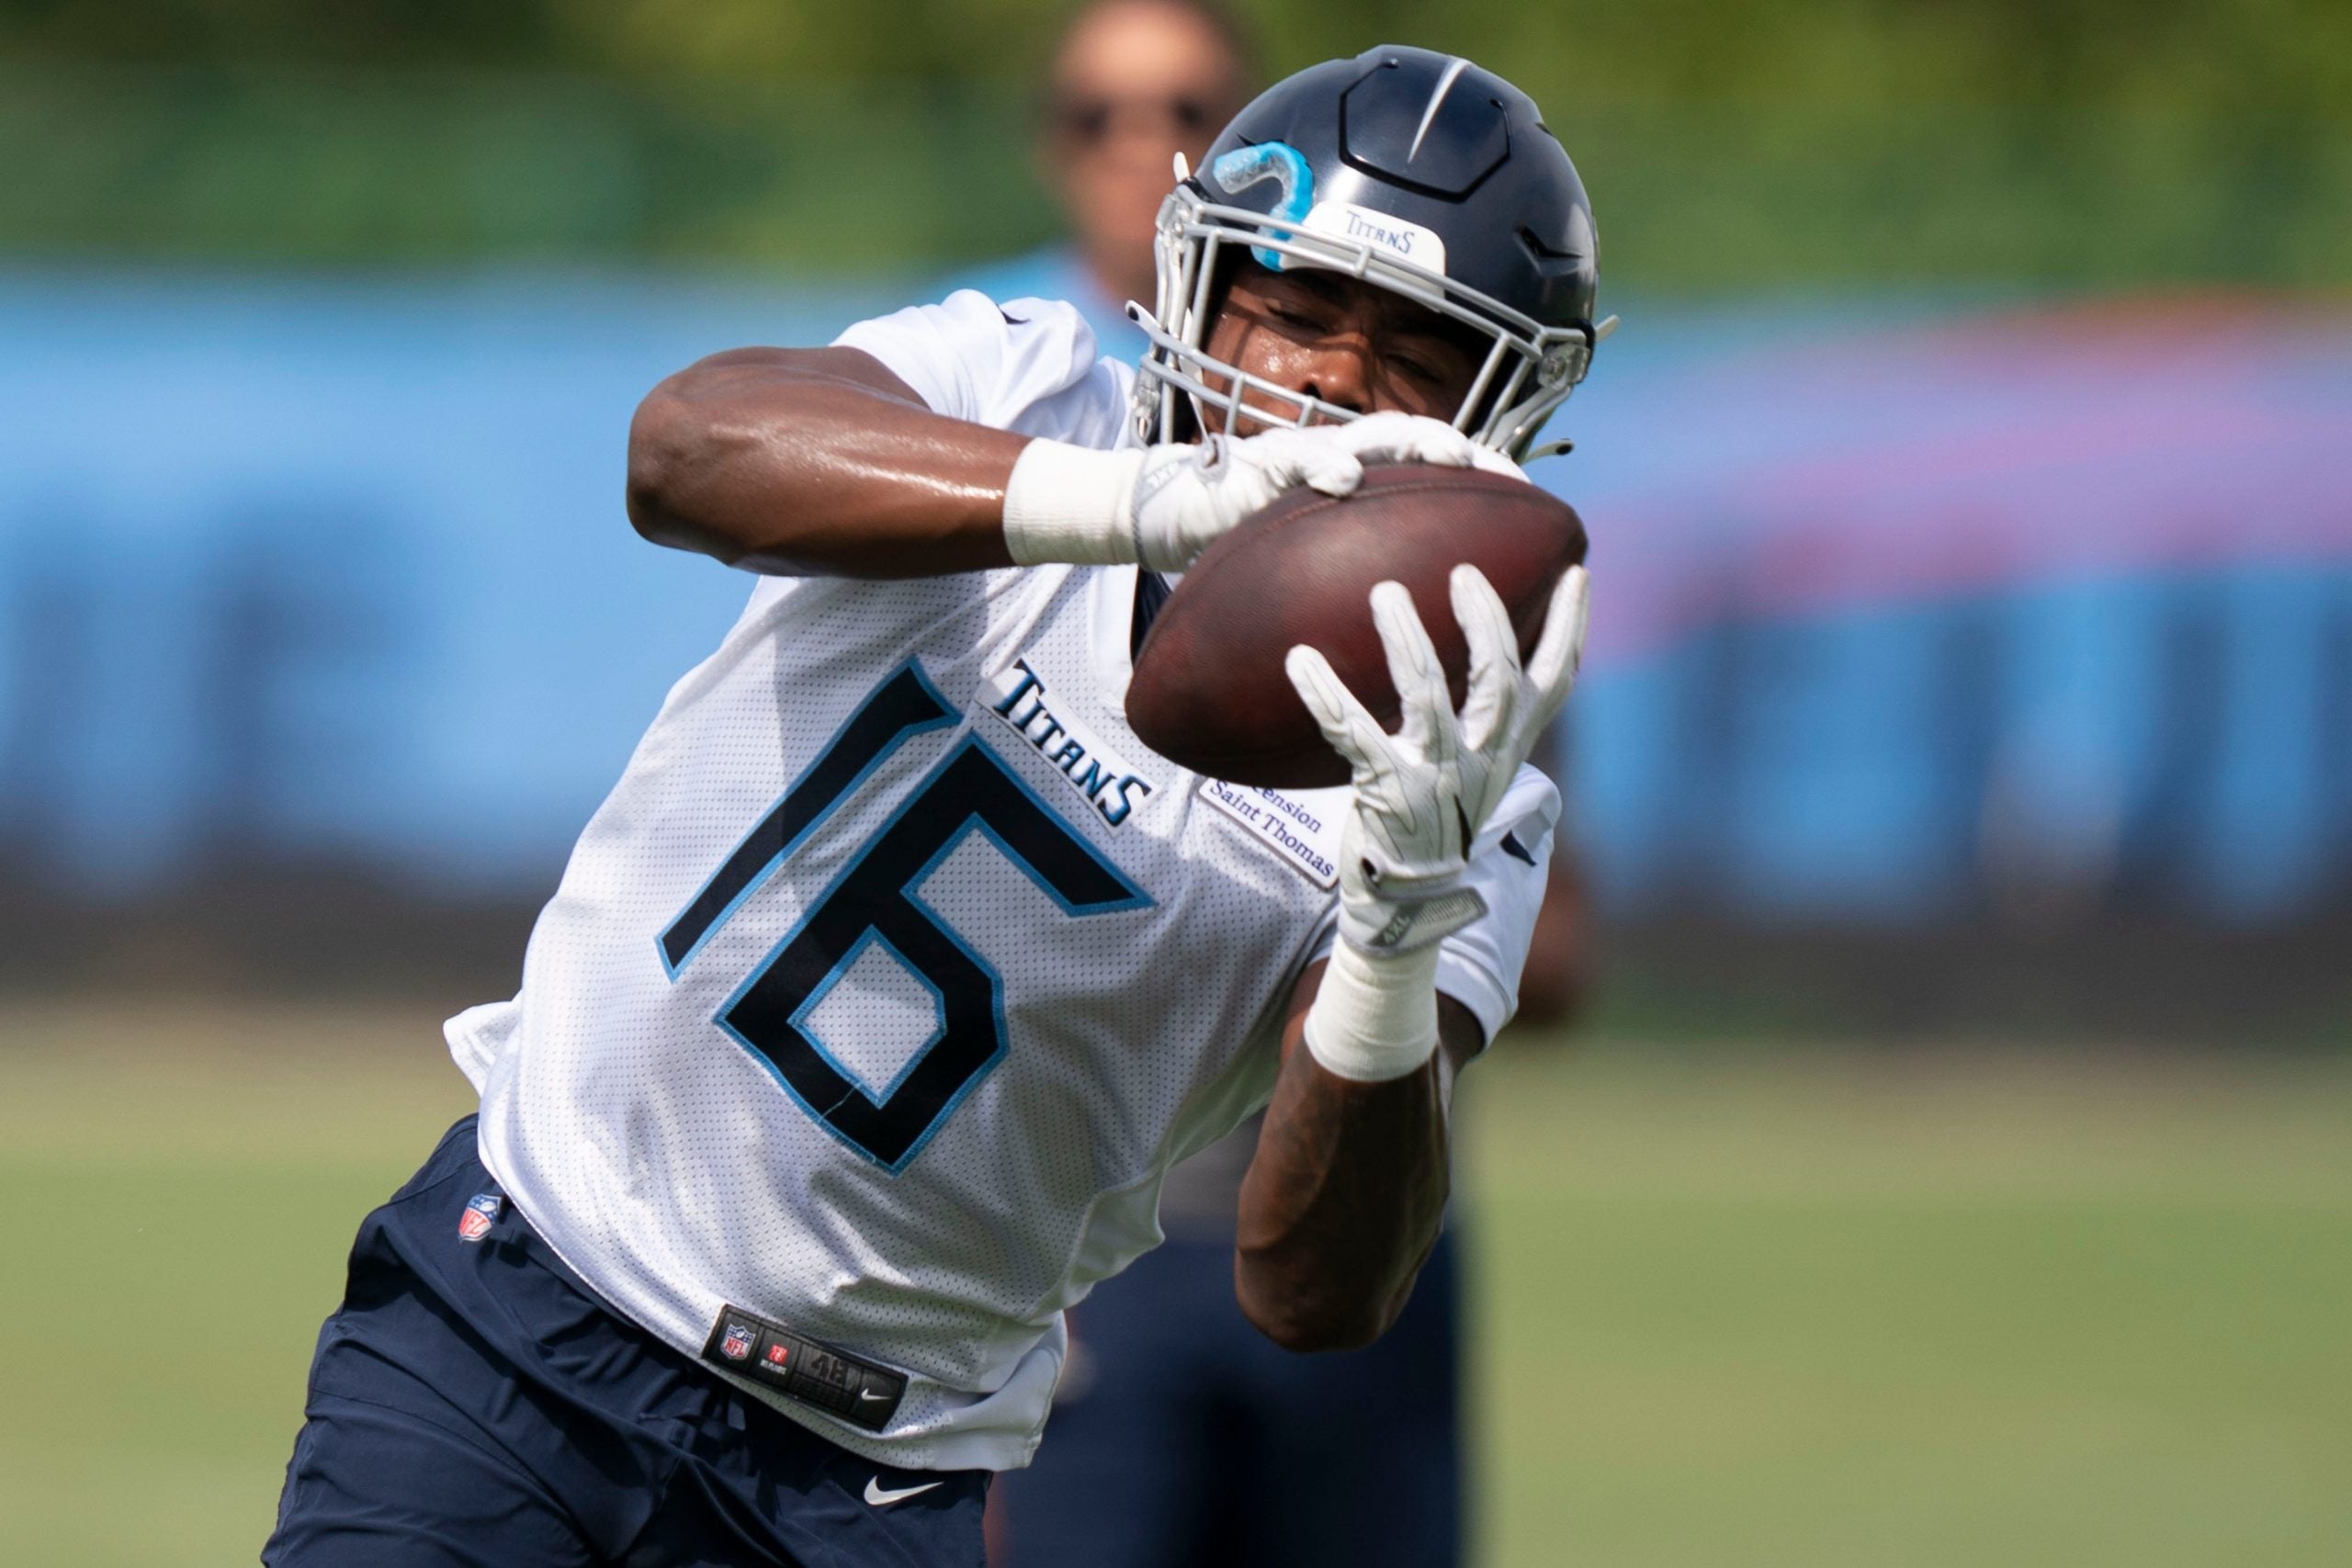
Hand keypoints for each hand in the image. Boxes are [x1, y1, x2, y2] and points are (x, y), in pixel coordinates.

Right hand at [1002, 414, 1517, 571]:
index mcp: (1366, 494)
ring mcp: (1305, 457)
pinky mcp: (1259, 461)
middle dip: (1475, 453)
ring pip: (1375, 434)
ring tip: (1454, 453)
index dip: (1493, 492)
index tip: (1541, 517)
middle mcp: (1345, 464)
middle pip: (1426, 445)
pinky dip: (1321, 463)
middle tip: (1514, 476)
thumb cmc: (1244, 558)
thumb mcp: (1312, 582)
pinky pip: (1295, 456)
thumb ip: (1357, 595)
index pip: (1442, 484)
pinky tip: (1342, 480)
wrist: (1169, 522)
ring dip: (1417, 439)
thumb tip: (1416, 658)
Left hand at [1284, 563, 1589, 956]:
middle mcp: (1481, 759)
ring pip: (1427, 697)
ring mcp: (1435, 777)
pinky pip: (1353, 734)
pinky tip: (1300, 659)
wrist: (1408, 901)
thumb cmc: (1437, 815)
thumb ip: (1487, 716)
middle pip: (1498, 680)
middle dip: (1486, 621)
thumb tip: (1483, 647)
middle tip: (1465, 573)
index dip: (1571, 627)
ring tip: (1386, 591)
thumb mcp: (1479, 767)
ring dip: (1406, 639)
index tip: (1576, 571)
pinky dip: (1325, 694)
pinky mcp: (1385, 794)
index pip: (1556, 682)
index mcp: (1508, 747)